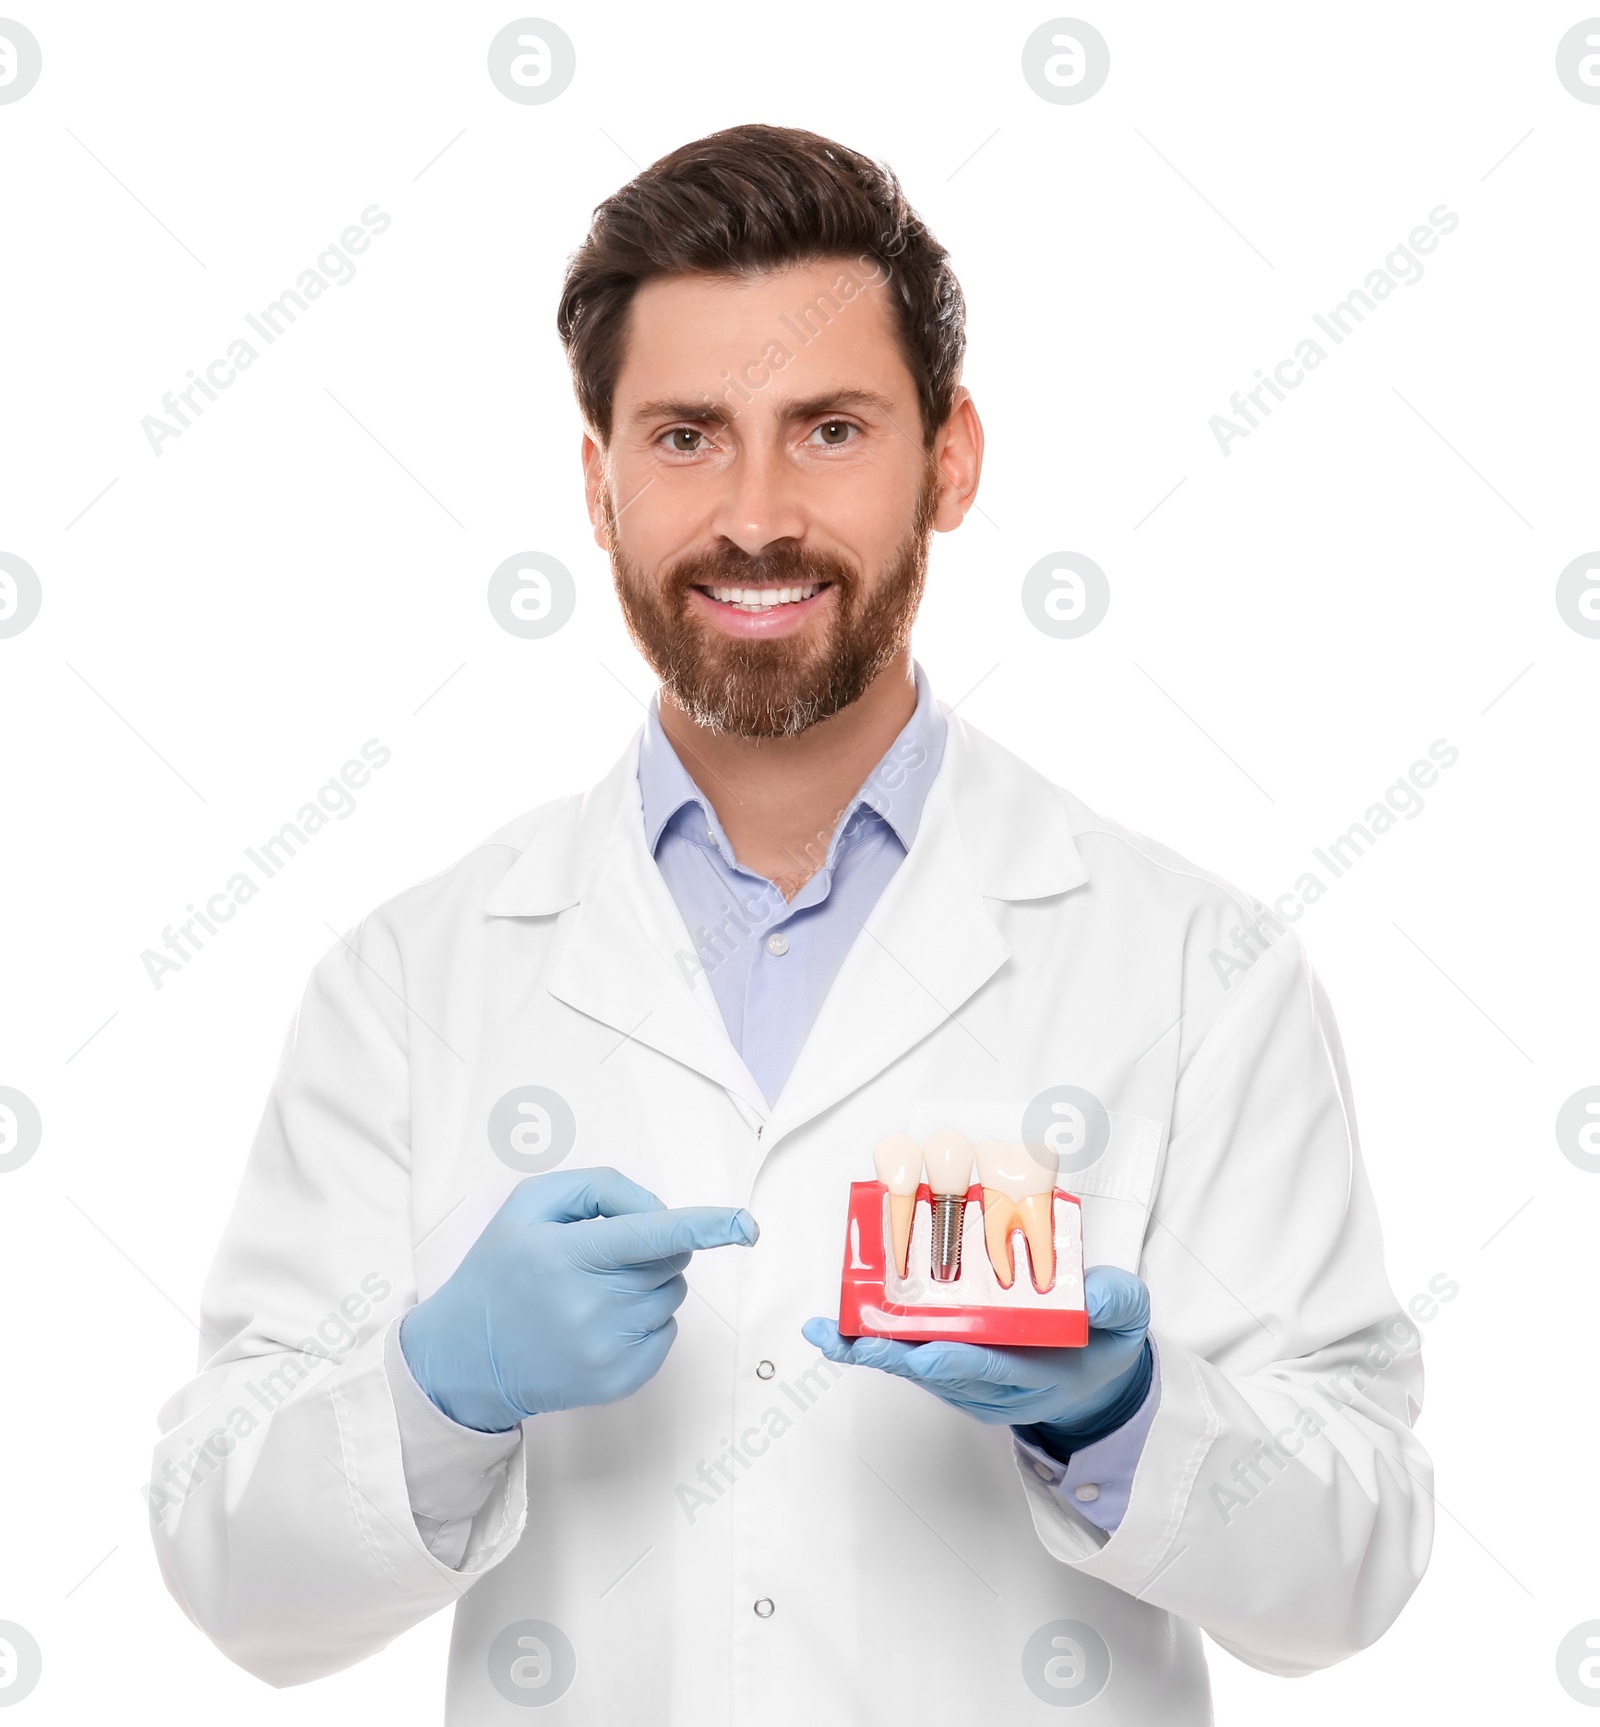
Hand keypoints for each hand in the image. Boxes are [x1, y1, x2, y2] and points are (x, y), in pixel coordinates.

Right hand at [401, 1167, 757, 1431]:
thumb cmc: (501, 1269)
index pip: (650, 1235)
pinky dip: (645, 1320)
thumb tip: (657, 1210)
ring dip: (648, 1284)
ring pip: (671, 1296)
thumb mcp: (530, 1204)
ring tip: (594, 1291)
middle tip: (604, 1255)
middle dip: (654, 1248)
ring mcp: (605, 1349)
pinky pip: (665, 1333)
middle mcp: (589, 1305)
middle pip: (668, 1262)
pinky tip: (600, 1322)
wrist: (464, 1357)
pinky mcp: (617, 1381)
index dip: (703, 1227)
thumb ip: (599, 1187)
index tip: (745, 1224)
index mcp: (567, 1255)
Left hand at [802, 1266, 1149, 1439]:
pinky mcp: (955, 1378)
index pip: (992, 1370)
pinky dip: (877, 1347)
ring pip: (917, 1370)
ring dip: (874, 1349)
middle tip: (853, 1336)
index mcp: (1038, 1375)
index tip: (926, 1352)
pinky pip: (912, 1363)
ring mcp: (972, 1387)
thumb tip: (1094, 1296)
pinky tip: (842, 1332)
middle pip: (938, 1372)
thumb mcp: (1127, 1315)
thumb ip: (1116, 1302)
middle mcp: (997, 1389)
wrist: (1096, 1375)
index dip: (957, 1361)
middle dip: (894, 1355)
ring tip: (831, 1331)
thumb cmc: (1104, 1339)